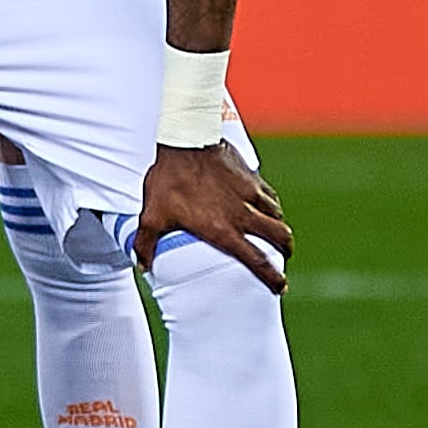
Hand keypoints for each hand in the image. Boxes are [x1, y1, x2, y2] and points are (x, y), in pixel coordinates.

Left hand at [139, 144, 289, 293]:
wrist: (185, 141)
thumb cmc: (168, 179)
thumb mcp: (152, 214)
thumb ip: (146, 243)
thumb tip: (142, 265)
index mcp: (223, 230)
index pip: (257, 261)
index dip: (272, 277)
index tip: (280, 287)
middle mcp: (243, 215)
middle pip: (280, 238)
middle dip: (286, 251)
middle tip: (283, 257)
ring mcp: (251, 195)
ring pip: (278, 217)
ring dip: (280, 228)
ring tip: (276, 234)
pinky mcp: (252, 178)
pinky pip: (270, 196)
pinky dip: (273, 206)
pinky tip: (268, 207)